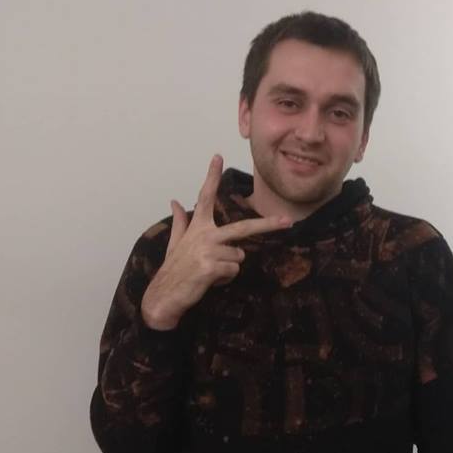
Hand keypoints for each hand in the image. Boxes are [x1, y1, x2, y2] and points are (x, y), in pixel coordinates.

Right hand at [141, 154, 291, 328]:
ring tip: (209, 272)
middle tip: (288, 220)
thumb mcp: (175, 243)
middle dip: (268, 224)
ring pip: (239, 257)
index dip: (212, 176)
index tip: (218, 156)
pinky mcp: (212, 267)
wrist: (164, 296)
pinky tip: (208, 281)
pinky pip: (233, 271)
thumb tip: (174, 200)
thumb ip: (179, 222)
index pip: (205, 196)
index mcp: (197, 227)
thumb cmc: (174, 270)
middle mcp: (204, 235)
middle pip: (243, 227)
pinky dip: (224, 279)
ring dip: (228, 268)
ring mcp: (208, 250)